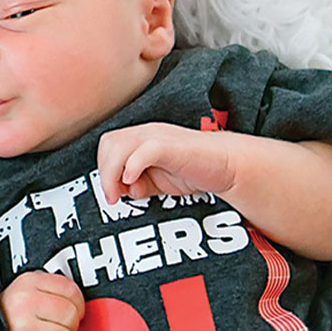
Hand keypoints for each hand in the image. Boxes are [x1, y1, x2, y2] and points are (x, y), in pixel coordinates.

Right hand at [0, 271, 84, 330]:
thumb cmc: (3, 316)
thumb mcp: (24, 291)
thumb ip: (50, 292)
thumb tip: (79, 305)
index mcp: (28, 283)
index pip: (71, 290)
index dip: (77, 305)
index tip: (72, 311)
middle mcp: (24, 302)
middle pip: (70, 316)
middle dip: (67, 327)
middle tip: (55, 329)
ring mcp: (21, 328)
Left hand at [97, 122, 236, 204]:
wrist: (228, 166)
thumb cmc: (195, 170)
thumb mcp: (157, 182)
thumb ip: (138, 185)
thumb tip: (123, 192)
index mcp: (141, 139)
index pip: (108, 146)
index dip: (104, 170)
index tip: (112, 194)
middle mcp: (147, 133)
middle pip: (108, 143)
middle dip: (105, 173)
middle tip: (115, 197)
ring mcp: (159, 137)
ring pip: (119, 145)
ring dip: (113, 173)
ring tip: (123, 194)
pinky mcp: (171, 146)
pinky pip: (143, 150)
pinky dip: (132, 166)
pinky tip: (134, 181)